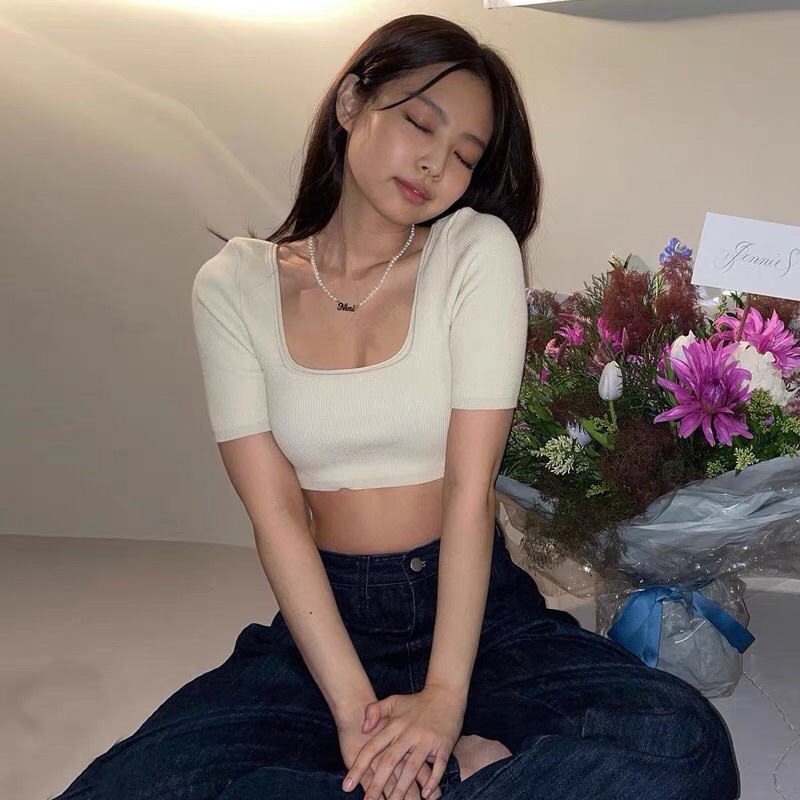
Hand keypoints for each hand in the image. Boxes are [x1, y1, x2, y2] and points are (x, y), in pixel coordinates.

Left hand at [343, 685, 464, 799]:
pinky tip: (425, 795)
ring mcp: (426, 740)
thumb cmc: (417, 701)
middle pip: (389, 761)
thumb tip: (363, 729)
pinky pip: (437, 766)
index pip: (372, 748)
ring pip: (411, 768)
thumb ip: (374, 711)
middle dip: (377, 785)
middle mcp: (409, 733)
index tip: (347, 786)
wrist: (446, 693)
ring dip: (402, 789)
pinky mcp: (443, 745)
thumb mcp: (393, 701)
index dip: (359, 767)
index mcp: (395, 725)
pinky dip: (432, 781)